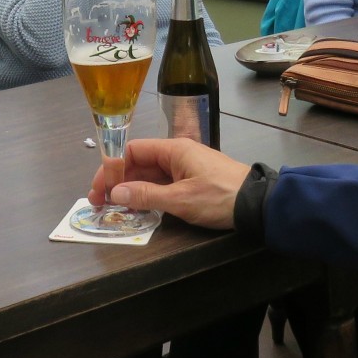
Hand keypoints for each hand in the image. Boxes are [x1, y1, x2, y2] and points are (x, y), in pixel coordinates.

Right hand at [92, 137, 250, 230]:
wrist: (258, 204)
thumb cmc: (219, 196)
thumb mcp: (180, 199)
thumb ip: (146, 195)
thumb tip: (116, 193)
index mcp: (174, 149)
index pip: (133, 151)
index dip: (112, 168)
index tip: (99, 189)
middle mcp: (177, 154)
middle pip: (139, 163)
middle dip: (118, 181)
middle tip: (100, 203)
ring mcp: (186, 168)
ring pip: (150, 175)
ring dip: (131, 189)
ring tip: (114, 208)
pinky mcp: (193, 182)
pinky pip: (163, 184)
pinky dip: (148, 194)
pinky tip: (138, 208)